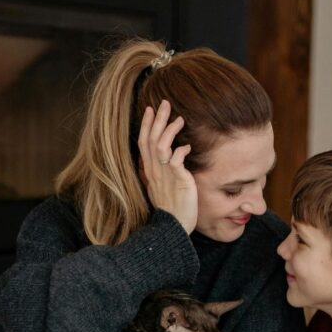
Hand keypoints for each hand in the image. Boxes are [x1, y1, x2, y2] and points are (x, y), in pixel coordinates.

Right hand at [138, 99, 197, 233]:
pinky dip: (180, 150)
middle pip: (150, 139)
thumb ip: (163, 171)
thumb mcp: (163, 187)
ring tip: (178, 118)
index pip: (144, 143)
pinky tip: (187, 145)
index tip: (151, 110)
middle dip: (157, 120)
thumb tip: (171, 155)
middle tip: (164, 103)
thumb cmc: (172, 210)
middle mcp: (154, 171)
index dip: (147, 125)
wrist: (173, 228)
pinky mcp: (178, 180)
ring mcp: (164, 175)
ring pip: (161, 145)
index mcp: (149, 171)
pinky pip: (176, 160)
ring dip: (169, 130)